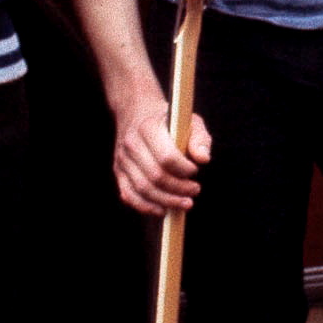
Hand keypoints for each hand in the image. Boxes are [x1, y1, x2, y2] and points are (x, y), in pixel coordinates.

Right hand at [112, 84, 210, 216]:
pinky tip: (163, 210)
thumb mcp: (189, 121)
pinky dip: (146, 207)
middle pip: (155, 176)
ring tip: (186, 203)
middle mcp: (131, 144)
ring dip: (166, 201)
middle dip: (178, 189)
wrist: (137, 112)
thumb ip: (200, 138)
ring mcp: (122, 159)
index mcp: (148, 128)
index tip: (195, 172)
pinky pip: (129, 195)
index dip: (184, 169)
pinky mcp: (118, 171)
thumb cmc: (169, 120)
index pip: (166, 157)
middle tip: (195, 191)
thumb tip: (203, 159)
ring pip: (142, 189)